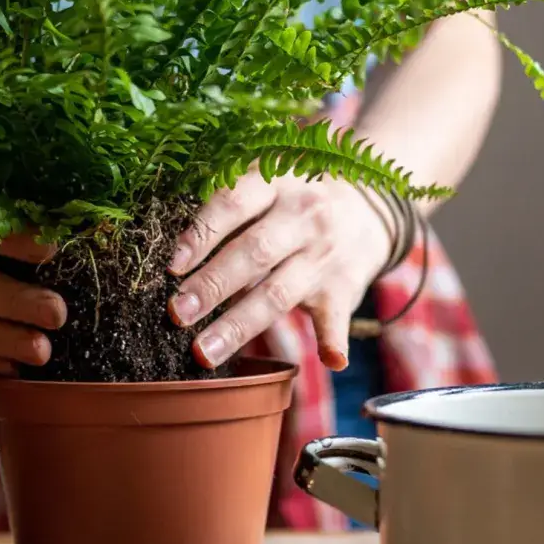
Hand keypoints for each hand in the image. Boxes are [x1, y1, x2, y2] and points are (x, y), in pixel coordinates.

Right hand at [0, 225, 66, 373]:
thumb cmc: (0, 228)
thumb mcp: (7, 216)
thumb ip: (32, 220)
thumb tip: (81, 227)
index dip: (12, 242)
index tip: (51, 250)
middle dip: (14, 303)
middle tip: (56, 313)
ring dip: (7, 341)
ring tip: (43, 351)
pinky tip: (19, 369)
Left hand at [167, 170, 391, 372]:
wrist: (369, 206)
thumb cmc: (294, 199)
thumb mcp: (266, 183)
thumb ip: (227, 209)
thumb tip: (175, 253)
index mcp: (276, 184)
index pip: (234, 204)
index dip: (202, 234)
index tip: (173, 266)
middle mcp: (303, 217)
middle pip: (253, 253)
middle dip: (212, 286)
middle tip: (177, 313)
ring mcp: (324, 256)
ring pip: (278, 293)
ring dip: (239, 325)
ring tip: (204, 352)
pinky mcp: (344, 289)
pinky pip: (338, 318)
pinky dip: (335, 340)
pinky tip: (330, 360)